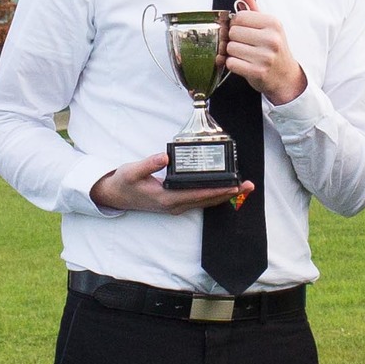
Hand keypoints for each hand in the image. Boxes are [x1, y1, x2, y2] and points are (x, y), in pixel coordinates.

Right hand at [89, 151, 247, 214]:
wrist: (115, 196)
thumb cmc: (124, 183)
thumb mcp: (131, 171)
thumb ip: (148, 164)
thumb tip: (165, 157)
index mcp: (166, 198)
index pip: (197, 195)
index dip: (217, 190)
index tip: (233, 186)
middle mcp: (174, 205)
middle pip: (207, 200)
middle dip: (229, 193)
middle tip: (249, 185)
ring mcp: (176, 206)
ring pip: (206, 203)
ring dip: (225, 195)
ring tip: (244, 187)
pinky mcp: (176, 203)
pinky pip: (200, 201)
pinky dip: (215, 195)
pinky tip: (225, 190)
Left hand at [222, 0, 307, 103]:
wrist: (285, 76)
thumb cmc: (273, 49)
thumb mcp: (267, 26)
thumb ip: (252, 7)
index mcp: (273, 23)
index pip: (239, 17)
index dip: (236, 25)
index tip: (244, 32)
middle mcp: (272, 38)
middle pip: (233, 32)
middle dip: (234, 39)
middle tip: (244, 45)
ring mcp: (265, 56)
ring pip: (230, 48)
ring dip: (233, 53)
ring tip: (245, 55)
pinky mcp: (258, 71)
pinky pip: (231, 63)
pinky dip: (233, 64)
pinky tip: (243, 64)